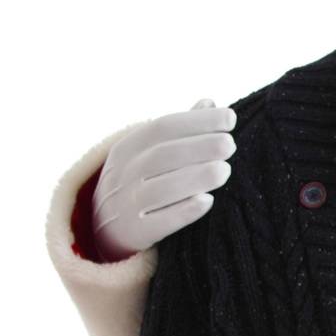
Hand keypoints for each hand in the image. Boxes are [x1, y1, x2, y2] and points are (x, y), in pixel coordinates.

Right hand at [92, 100, 236, 259]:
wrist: (104, 226)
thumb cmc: (140, 181)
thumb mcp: (149, 152)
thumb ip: (180, 131)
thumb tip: (210, 103)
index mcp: (129, 147)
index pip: (163, 127)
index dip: (197, 121)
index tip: (231, 118)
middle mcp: (124, 173)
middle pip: (162, 156)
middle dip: (199, 147)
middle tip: (230, 145)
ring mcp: (126, 204)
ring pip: (159, 189)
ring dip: (194, 178)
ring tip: (225, 170)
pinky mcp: (134, 233)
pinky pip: (158, 223)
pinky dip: (182, 212)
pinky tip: (207, 201)